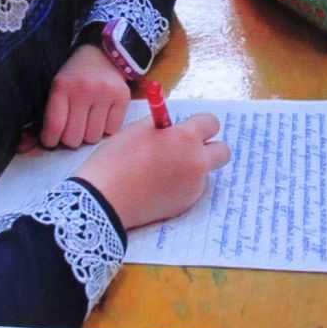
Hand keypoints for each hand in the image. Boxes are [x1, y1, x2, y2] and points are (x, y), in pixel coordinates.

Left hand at [38, 44, 130, 147]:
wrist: (103, 53)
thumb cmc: (74, 76)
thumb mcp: (57, 88)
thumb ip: (46, 115)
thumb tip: (27, 147)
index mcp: (62, 86)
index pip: (55, 127)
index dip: (51, 140)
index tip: (51, 140)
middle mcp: (84, 89)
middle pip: (74, 138)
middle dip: (71, 139)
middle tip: (72, 129)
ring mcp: (105, 93)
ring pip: (93, 137)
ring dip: (89, 135)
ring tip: (88, 121)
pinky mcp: (122, 97)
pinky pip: (112, 131)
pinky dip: (105, 129)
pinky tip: (102, 117)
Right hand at [77, 112, 229, 228]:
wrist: (104, 199)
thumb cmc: (116, 160)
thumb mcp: (137, 130)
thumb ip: (162, 125)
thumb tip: (172, 126)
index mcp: (185, 138)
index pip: (211, 123)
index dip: (199, 124)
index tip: (189, 128)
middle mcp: (196, 162)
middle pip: (223, 151)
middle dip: (210, 148)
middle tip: (189, 149)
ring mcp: (193, 186)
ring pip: (205, 172)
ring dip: (193, 169)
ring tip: (162, 171)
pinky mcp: (185, 204)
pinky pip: (192, 189)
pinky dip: (181, 186)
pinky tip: (157, 187)